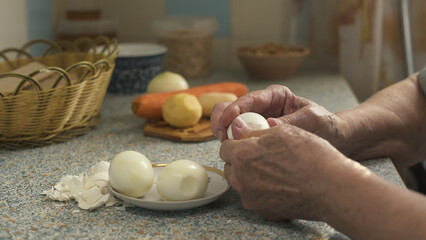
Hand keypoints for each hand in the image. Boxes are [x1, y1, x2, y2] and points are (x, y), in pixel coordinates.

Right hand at [211, 85, 347, 150]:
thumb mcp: (313, 119)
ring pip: (231, 123)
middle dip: (224, 120)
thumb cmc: (325, 125)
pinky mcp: (257, 135)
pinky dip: (232, 142)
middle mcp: (263, 107)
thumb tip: (270, 124)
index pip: (250, 99)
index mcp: (276, 96)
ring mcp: (258, 121)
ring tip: (225, 144)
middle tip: (222, 135)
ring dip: (225, 132)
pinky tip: (233, 151)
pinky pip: (239, 137)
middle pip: (233, 108)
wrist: (333, 139)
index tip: (227, 121)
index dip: (235, 109)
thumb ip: (292, 120)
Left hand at [220, 123, 364, 220]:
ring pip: (241, 184)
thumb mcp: (282, 133)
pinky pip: (255, 198)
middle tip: (261, 156)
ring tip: (273, 170)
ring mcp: (252, 198)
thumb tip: (238, 127)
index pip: (225, 148)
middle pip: (231, 167)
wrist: (332, 187)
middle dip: (241, 161)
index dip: (237, 143)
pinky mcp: (264, 211)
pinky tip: (281, 184)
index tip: (247, 144)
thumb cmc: (310, 156)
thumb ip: (254, 131)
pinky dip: (263, 191)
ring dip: (250, 176)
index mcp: (242, 155)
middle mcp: (242, 179)